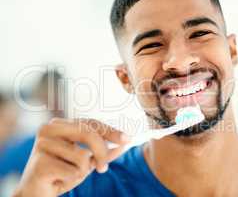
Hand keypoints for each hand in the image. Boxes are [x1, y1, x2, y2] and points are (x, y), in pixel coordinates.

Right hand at [13, 118, 130, 196]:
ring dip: (82, 171)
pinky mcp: (39, 164)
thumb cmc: (61, 173)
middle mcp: (49, 129)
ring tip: (67, 175)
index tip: (128, 139)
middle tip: (104, 169)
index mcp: (60, 124)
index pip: (90, 123)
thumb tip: (124, 144)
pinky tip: (58, 181)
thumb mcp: (86, 161)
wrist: (35, 193)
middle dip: (102, 152)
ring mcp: (42, 145)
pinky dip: (72, 180)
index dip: (110, 131)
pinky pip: (73, 172)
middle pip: (88, 134)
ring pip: (83, 156)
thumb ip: (103, 152)